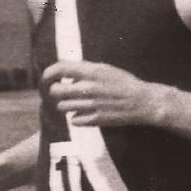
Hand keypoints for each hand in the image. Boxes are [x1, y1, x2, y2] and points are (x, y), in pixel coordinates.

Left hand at [44, 59, 165, 128]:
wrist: (144, 102)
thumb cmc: (125, 83)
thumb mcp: (106, 69)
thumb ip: (85, 69)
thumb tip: (64, 71)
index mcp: (91, 72)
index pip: (59, 69)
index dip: (48, 73)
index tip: (46, 77)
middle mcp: (89, 88)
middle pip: (56, 91)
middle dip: (56, 91)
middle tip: (63, 92)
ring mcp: (92, 105)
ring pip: (63, 107)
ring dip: (66, 105)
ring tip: (75, 103)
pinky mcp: (96, 119)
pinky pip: (74, 120)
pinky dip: (77, 118)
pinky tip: (85, 114)